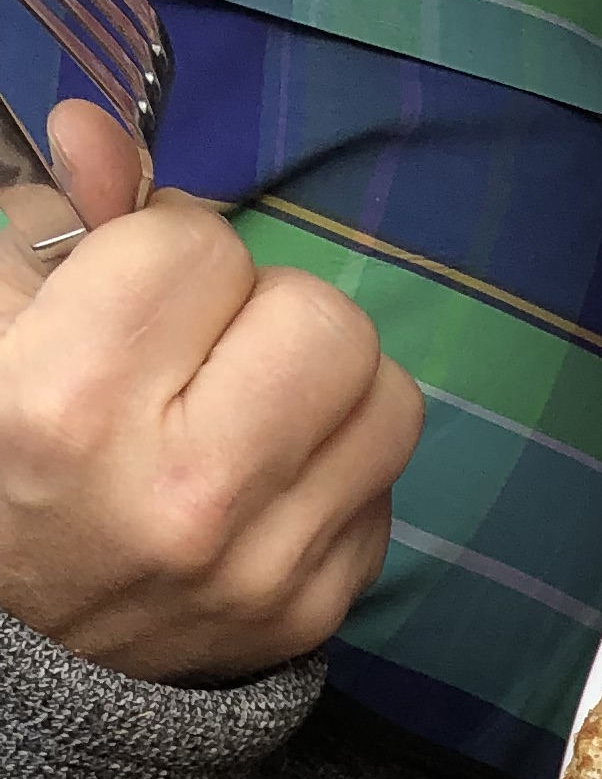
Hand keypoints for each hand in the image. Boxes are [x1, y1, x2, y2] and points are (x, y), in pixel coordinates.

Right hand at [0, 99, 419, 678]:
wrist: (20, 647)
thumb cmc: (5, 460)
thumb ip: (47, 222)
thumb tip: (99, 130)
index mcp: (67, 403)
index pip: (197, 243)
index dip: (166, 244)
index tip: (136, 284)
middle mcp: (179, 492)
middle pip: (322, 318)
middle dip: (266, 306)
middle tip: (208, 342)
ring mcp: (260, 565)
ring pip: (386, 397)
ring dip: (325, 379)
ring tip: (250, 398)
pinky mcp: (314, 610)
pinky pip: (383, 485)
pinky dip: (333, 465)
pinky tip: (261, 478)